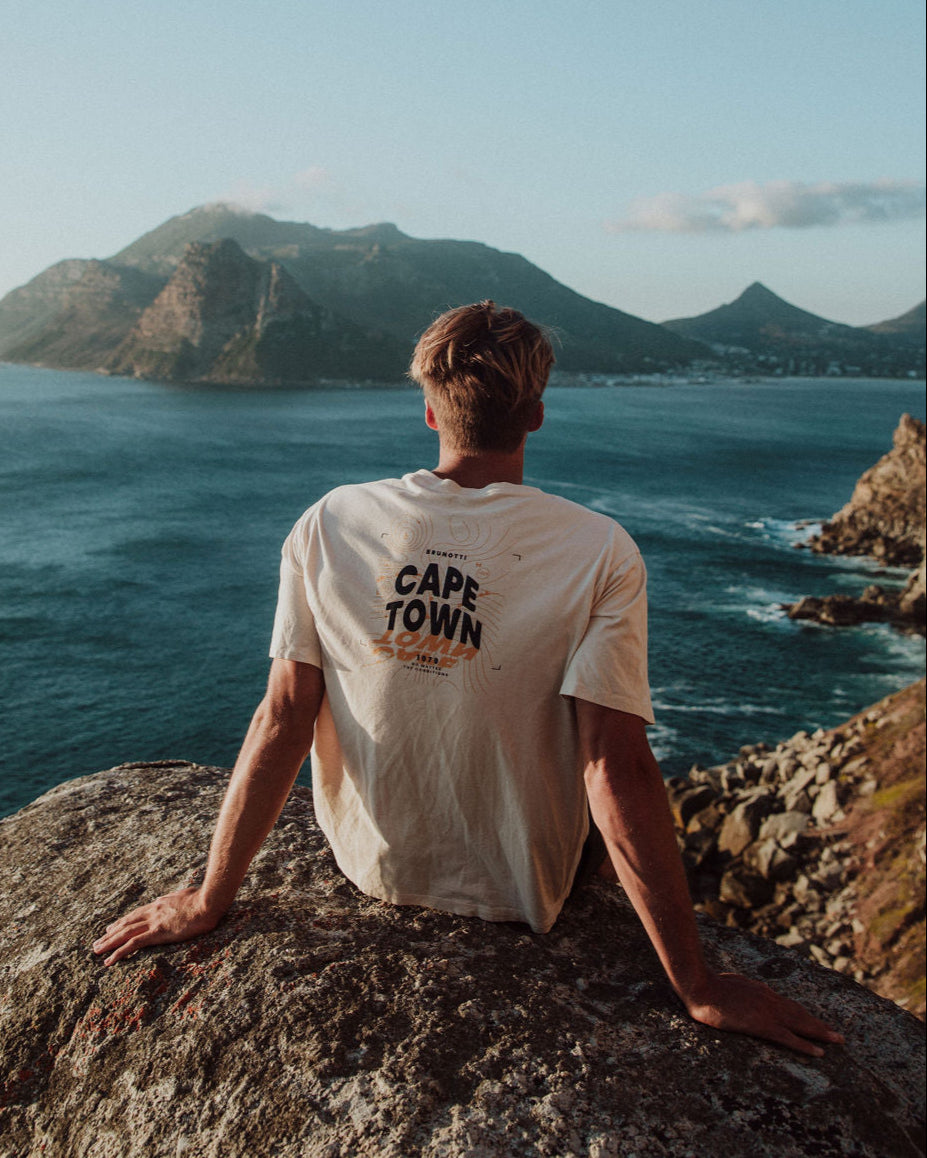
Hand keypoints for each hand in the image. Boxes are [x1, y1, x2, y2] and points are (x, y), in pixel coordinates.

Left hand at [92, 888, 221, 965]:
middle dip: (110, 933)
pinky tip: (109, 961)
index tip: (111, 927)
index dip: (122, 921)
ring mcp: (154, 922)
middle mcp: (153, 912)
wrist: (209, 901)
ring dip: (108, 942)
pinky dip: (118, 953)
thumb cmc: (204, 898)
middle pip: (126, 924)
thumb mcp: (187, 895)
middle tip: (97, 942)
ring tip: (96, 950)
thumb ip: (176, 898)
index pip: (136, 914)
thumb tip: (170, 898)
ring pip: (124, 934)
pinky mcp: (157, 933)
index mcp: (160, 904)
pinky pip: (133, 945)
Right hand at [680, 971, 844, 1056]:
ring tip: (837, 1040)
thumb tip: (752, 992)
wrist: (701, 986)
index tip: (818, 1022)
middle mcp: (770, 1000)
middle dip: (820, 1025)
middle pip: (801, 1014)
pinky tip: (819, 1052)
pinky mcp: (761, 1025)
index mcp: (762, 992)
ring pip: (801, 1024)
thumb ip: (747, 990)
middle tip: (838, 1035)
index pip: (789, 1005)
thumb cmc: (710, 986)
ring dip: (821, 1033)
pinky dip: (805, 1045)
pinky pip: (789, 1037)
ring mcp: (767, 1012)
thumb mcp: (734, 984)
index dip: (805, 1015)